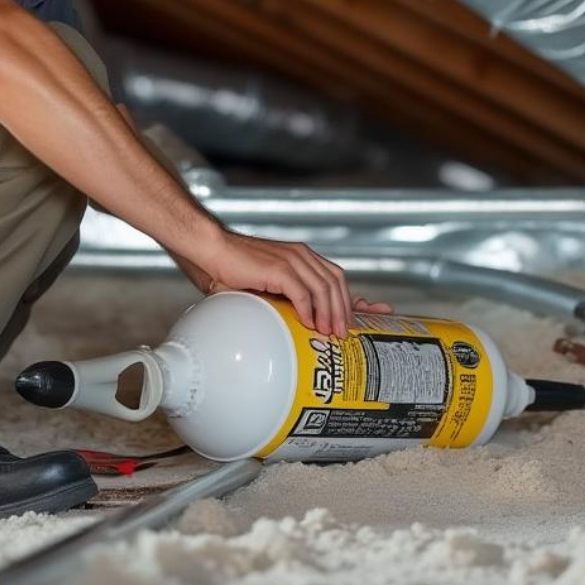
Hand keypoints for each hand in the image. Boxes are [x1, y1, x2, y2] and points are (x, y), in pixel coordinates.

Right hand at [176, 230, 391, 337]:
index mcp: (301, 258)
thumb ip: (280, 301)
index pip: (337, 277)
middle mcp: (301, 256)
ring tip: (331, 334)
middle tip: (346, 334)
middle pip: (337, 282)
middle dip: (346, 310)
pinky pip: (303, 292)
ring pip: (325, 288)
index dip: (356, 298)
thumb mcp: (262, 287)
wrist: (207, 251)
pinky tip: (309, 324)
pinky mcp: (278, 267)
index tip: (376, 312)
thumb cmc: (229, 270)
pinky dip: (309, 310)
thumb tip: (289, 326)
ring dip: (331, 313)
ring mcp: (292, 260)